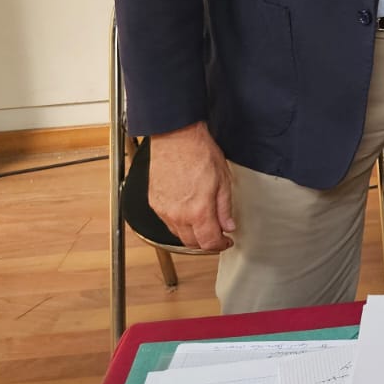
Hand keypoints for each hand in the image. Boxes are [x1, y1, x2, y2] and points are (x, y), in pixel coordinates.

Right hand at [148, 121, 235, 250]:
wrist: (175, 137)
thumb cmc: (199, 152)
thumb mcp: (223, 180)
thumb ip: (225, 207)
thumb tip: (228, 225)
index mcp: (198, 211)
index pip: (208, 243)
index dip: (220, 245)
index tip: (226, 241)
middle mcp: (178, 215)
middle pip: (192, 243)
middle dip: (206, 242)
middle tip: (217, 233)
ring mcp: (164, 210)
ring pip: (178, 234)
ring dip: (192, 233)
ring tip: (204, 221)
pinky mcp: (154, 203)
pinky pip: (167, 222)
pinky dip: (179, 222)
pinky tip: (188, 212)